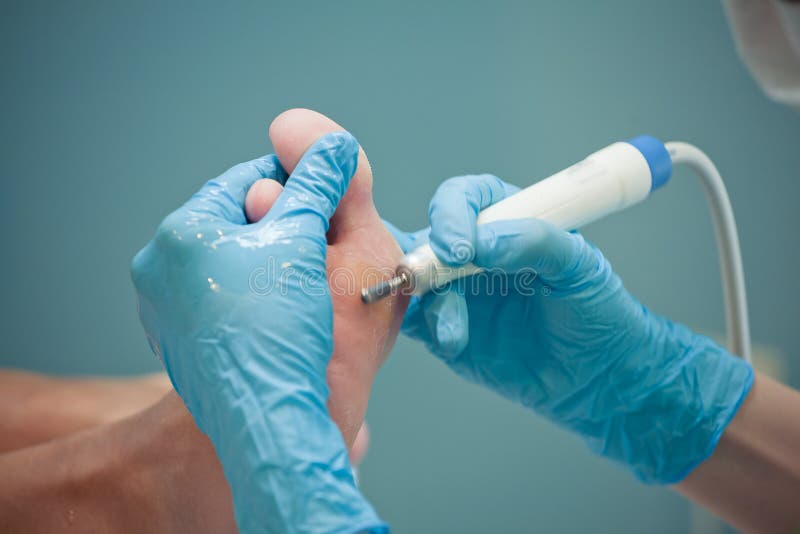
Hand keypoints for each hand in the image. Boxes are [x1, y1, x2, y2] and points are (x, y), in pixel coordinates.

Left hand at [131, 132, 384, 531]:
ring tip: (303, 275)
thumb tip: (337, 145)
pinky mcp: (176, 342)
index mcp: (180, 233)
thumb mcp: (303, 240)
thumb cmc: (279, 327)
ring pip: (224, 262)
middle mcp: (158, 268)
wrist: (266, 414)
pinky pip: (216, 298)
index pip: (242, 181)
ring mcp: (162, 309)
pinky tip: (279, 308)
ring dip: (263, 258)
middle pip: (231, 222)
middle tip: (318, 233)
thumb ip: (318, 184)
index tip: (323, 187)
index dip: (290, 179)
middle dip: (276, 223)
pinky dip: (247, 293)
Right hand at [388, 174, 752, 483]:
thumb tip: (484, 242)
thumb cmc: (596, 311)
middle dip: (422, 255)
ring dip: (428, 300)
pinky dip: (427, 327)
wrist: (597, 377)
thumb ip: (535, 242)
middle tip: (425, 277)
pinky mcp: (446, 330)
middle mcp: (474, 252)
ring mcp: (457, 291)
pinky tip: (454, 340)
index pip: (465, 198)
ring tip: (454, 330)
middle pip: (427, 234)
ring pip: (417, 280)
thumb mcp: (580, 266)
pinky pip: (419, 321)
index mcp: (506, 220)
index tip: (461, 248)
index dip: (453, 213)